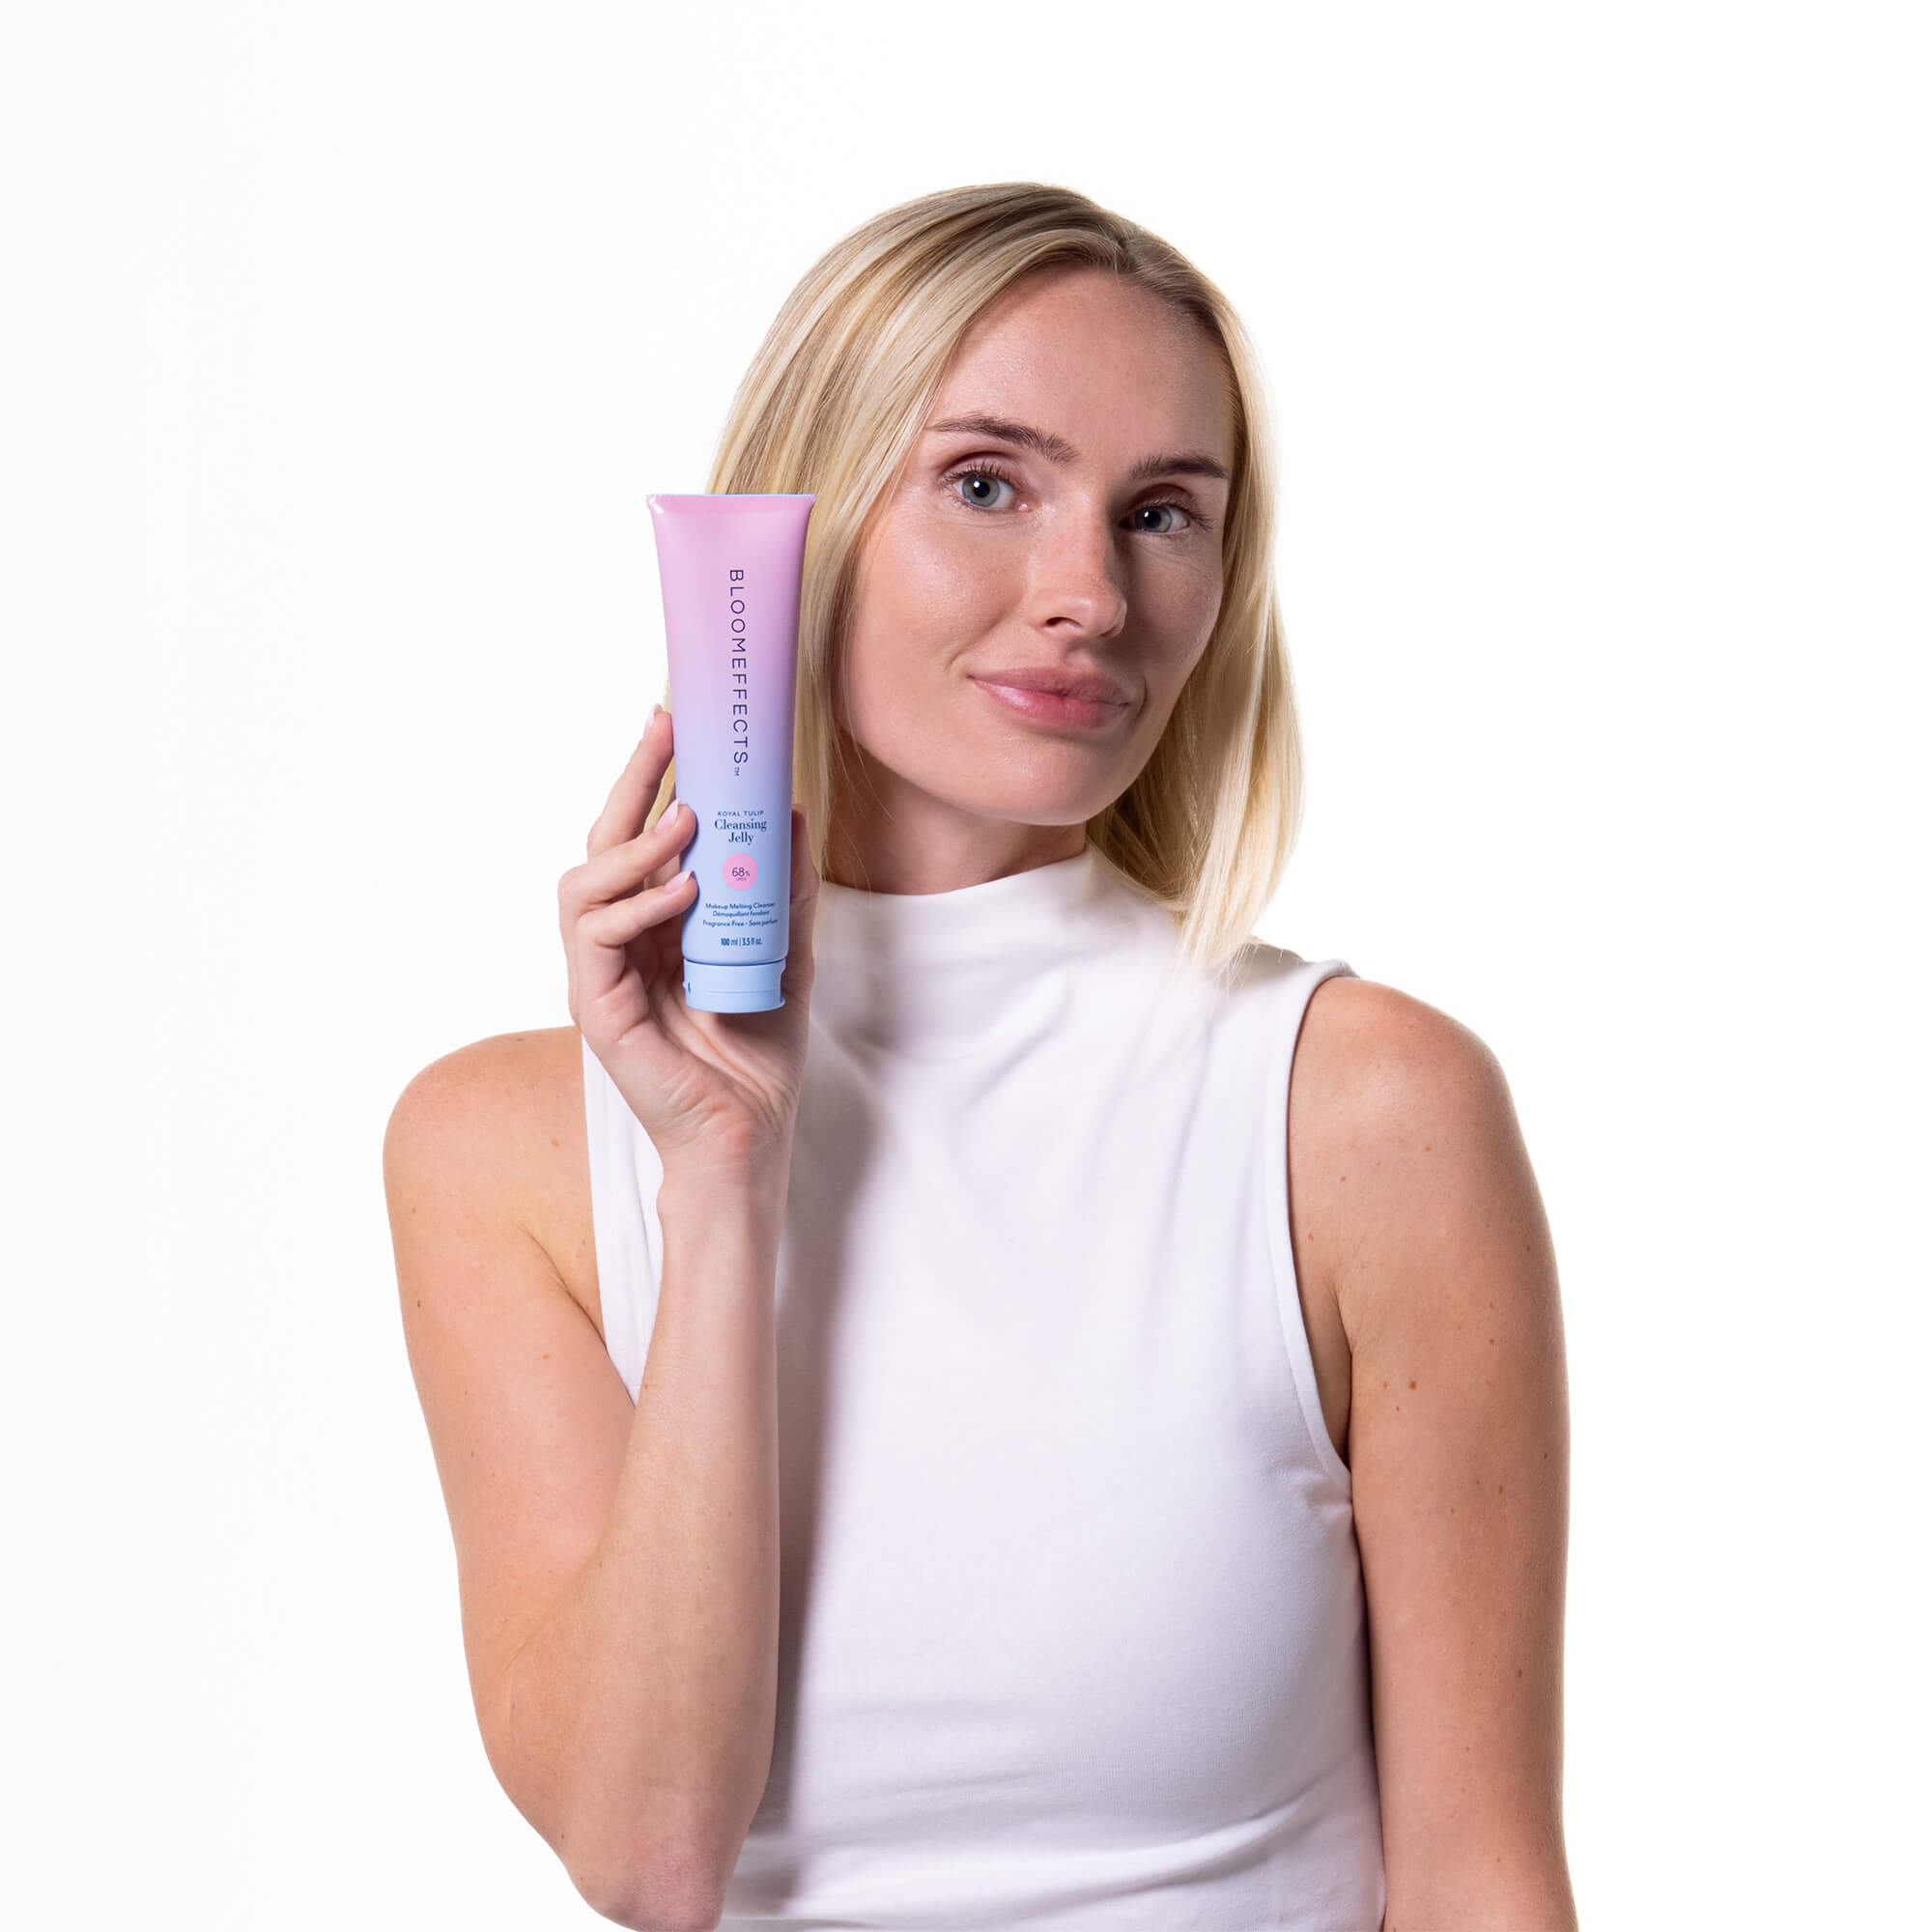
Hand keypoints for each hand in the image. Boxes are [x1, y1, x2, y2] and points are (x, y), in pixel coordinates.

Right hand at [560, 707, 819, 1180]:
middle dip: (631, 781)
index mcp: (653, 924)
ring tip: (688, 823)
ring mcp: (599, 974)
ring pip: (583, 883)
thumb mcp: (785, 952)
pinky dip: (636, 906)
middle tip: (664, 729)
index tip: (676, 725)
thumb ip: (783, 888)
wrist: (748, 1134)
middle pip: (603, 843)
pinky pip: (596, 937)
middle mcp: (617, 941)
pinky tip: (684, 891)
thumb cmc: (758, 1053)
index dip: (651, 781)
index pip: (639, 839)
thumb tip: (790, 811)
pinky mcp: (596, 1008)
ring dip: (635, 846)